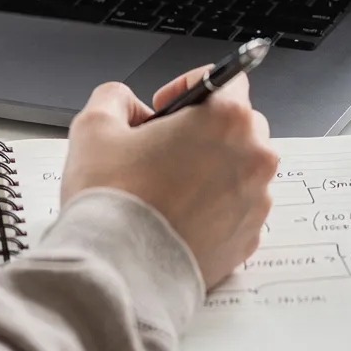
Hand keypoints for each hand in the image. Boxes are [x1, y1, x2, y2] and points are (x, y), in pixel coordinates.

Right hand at [61, 69, 278, 289]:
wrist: (120, 271)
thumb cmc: (112, 201)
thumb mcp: (94, 127)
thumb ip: (114, 98)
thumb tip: (126, 104)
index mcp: (225, 119)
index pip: (228, 78)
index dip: (190, 86)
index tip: (166, 107)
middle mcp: (253, 157)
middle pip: (240, 125)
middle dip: (205, 129)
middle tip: (164, 147)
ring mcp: (256, 201)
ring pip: (241, 168)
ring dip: (212, 168)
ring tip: (167, 187)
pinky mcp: (249, 237)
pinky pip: (238, 208)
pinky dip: (215, 206)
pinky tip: (178, 215)